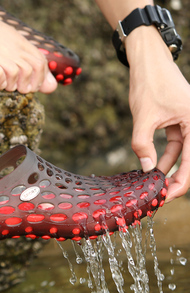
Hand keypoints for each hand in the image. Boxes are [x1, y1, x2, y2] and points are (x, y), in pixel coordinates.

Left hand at [126, 26, 189, 201]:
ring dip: (169, 166)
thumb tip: (147, 169)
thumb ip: (143, 145)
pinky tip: (154, 166)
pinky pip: (175, 142)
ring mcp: (189, 121)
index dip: (181, 182)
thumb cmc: (148, 84)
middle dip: (177, 178)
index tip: (167, 196)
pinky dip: (165, 154)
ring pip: (183, 152)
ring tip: (155, 182)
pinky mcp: (179, 120)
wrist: (148, 62)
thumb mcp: (144, 118)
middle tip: (161, 194)